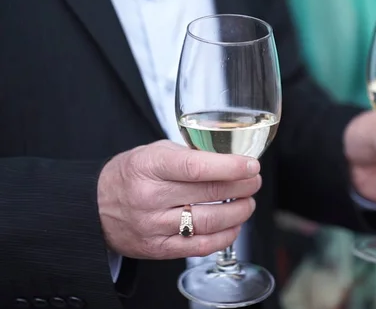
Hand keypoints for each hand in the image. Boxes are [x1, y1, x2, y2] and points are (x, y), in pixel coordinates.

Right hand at [97, 140, 260, 258]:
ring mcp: (153, 226)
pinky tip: (233, 225)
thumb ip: (189, 155)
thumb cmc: (131, 174)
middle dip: (242, 186)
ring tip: (247, 203)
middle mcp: (149, 197)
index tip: (251, 165)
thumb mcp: (153, 152)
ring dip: (238, 212)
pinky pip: (201, 246)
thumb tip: (231, 160)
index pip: (196, 167)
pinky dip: (225, 236)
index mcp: (149, 166)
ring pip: (209, 221)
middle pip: (209, 193)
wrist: (95, 206)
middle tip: (254, 181)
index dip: (231, 167)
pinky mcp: (158, 248)